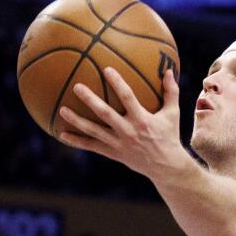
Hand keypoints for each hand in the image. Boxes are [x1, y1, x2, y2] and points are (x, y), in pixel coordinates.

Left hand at [58, 67, 189, 176]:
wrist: (166, 166)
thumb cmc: (169, 136)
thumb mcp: (173, 114)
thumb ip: (171, 92)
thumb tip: (170, 70)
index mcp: (142, 119)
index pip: (128, 98)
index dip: (117, 83)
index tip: (106, 69)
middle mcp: (128, 131)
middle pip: (105, 114)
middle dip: (90, 100)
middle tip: (77, 87)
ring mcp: (119, 143)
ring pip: (94, 131)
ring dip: (77, 121)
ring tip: (62, 110)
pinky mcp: (113, 153)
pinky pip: (92, 146)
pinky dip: (77, 141)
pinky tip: (62, 134)